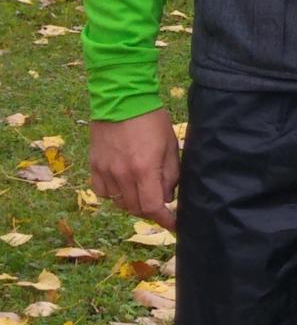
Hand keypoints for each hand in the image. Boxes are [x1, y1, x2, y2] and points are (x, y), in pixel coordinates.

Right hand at [89, 108, 180, 230]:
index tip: (174, 225)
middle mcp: (122, 174)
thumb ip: (170, 174)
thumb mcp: (170, 146)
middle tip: (160, 204)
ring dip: (133, 203)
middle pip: (135, 208)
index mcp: (144, 169)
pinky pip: (103, 192)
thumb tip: (167, 197)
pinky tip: (124, 185)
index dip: (165, 220)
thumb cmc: (151, 120)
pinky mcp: (94, 166)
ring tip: (143, 192)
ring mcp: (105, 171)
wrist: (121, 99)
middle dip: (151, 210)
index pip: (153, 207)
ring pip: (119, 202)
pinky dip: (114, 194)